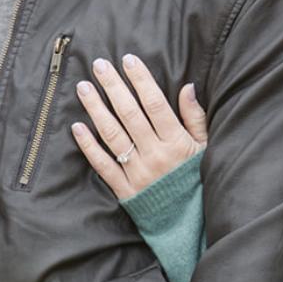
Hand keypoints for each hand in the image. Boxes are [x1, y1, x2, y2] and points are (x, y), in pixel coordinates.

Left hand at [72, 54, 207, 198]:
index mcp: (176, 142)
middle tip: (99, 65)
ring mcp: (137, 172)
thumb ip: (195, 117)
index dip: (141, 80)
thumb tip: (188, 87)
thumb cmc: (196, 177)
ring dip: (96, 109)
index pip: (155, 103)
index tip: (128, 60)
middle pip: (130, 114)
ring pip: (113, 135)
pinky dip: (88, 146)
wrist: (187, 221)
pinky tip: (77, 127)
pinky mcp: (123, 188)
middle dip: (113, 87)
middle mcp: (155, 154)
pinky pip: (102, 165)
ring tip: (84, 88)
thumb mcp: (205, 147)